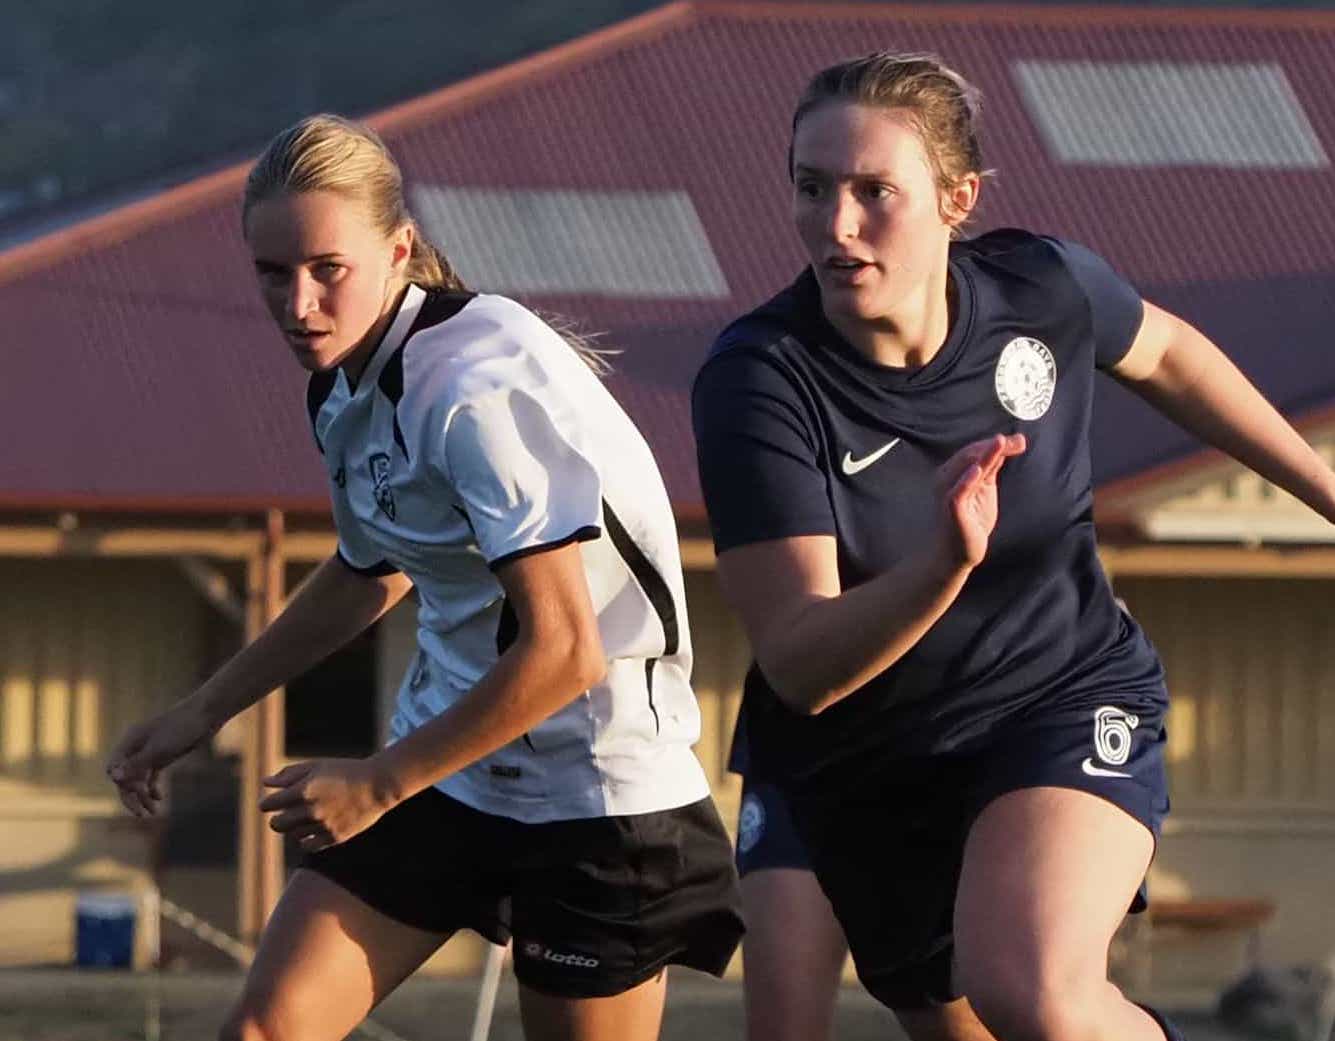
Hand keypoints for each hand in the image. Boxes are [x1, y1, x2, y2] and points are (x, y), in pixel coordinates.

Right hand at [106, 702, 214, 818]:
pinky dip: (152, 787)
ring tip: (153, 812)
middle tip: (141, 814)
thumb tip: (113, 778)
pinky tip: (159, 798)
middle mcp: (136, 747)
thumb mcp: (160, 748)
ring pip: (139, 778)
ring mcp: (149, 752)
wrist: (206, 714)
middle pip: (126, 776)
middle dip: (132, 796)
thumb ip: (137, 763)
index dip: (121, 784)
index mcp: (129, 741)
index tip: (137, 793)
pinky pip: (151, 776)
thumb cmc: (182, 727)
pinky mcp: (163, 755)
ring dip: (143, 796)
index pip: (114, 768)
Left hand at [259, 758, 399, 852]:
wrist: (378, 785)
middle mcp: (310, 810)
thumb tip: (266, 783)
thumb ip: (289, 775)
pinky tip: (315, 827)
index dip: (267, 804)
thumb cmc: (345, 771)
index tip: (272, 802)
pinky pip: (308, 846)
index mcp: (303, 790)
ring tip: (309, 816)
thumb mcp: (316, 766)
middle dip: (277, 818)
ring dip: (295, 827)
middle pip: (276, 824)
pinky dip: (307, 839)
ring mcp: (323, 825)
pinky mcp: (334, 837)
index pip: (268, 805)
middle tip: (286, 812)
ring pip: (293, 835)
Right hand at [934, 433, 1026, 567]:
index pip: (974, 451)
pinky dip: (967, 480)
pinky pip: (958, 492)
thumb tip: (1004, 445)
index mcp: (952, 472)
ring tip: (1000, 443)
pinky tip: (978, 470)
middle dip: (994, 446)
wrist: (957, 552)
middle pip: (970, 455)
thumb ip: (991, 468)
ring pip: (965, 468)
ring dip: (984, 455)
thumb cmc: (970, 519)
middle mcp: (946, 479)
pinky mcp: (951, 509)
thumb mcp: (985, 488)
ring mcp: (947, 493)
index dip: (995, 444)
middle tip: (1017, 442)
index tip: (1018, 440)